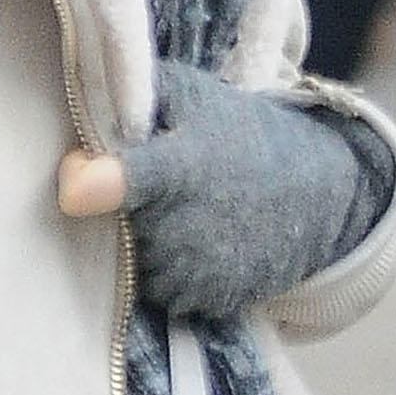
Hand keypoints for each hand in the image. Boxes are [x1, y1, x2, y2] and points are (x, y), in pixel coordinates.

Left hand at [55, 63, 386, 316]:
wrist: (318, 191)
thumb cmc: (245, 135)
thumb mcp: (198, 96)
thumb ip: (138, 92)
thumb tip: (81, 104)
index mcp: (173, 168)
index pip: (114, 182)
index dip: (89, 181)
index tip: (77, 179)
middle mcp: (176, 227)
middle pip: (111, 227)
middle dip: (123, 209)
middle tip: (162, 185)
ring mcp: (192, 271)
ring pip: (133, 264)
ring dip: (146, 244)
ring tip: (186, 213)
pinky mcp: (206, 302)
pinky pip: (162, 292)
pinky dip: (172, 271)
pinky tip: (201, 241)